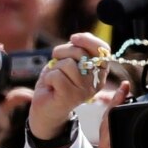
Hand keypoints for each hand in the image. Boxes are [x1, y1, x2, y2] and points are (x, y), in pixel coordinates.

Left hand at [30, 33, 110, 147]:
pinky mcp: (70, 96)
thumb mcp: (68, 61)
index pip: (103, 50)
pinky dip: (48, 77)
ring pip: (68, 64)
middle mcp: (95, 82)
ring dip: (54, 67)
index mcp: (98, 72)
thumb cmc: (56, 83)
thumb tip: (76, 39)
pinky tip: (50, 86)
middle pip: (81, 53)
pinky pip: (57, 75)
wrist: (44, 109)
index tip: (73, 38)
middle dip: (63, 51)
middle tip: (56, 61)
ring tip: (54, 78)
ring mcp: (84, 90)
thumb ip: (76, 50)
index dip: (88, 40)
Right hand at [98, 81, 147, 147]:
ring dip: (113, 114)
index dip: (121, 111)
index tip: (127, 93)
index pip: (120, 130)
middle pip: (110, 126)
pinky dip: (113, 136)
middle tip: (123, 88)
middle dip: (115, 105)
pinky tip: (116, 123)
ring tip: (120, 97)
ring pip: (108, 133)